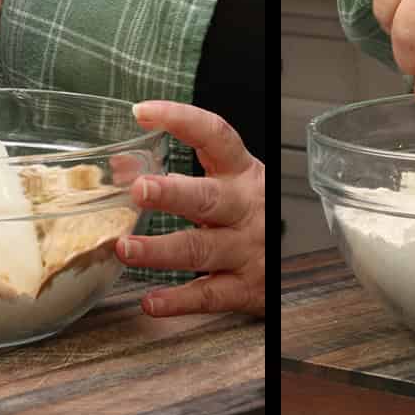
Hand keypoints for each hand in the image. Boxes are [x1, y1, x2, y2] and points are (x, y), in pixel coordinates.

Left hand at [117, 101, 264, 316]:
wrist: (293, 262)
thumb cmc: (252, 218)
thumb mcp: (224, 188)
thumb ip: (175, 178)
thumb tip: (120, 169)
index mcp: (243, 175)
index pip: (216, 137)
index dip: (182, 120)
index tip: (144, 113)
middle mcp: (247, 210)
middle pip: (208, 198)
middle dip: (172, 194)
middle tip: (139, 190)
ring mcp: (247, 251)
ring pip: (202, 249)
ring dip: (161, 250)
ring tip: (127, 248)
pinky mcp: (245, 289)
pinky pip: (209, 295)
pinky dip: (178, 301)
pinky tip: (152, 301)